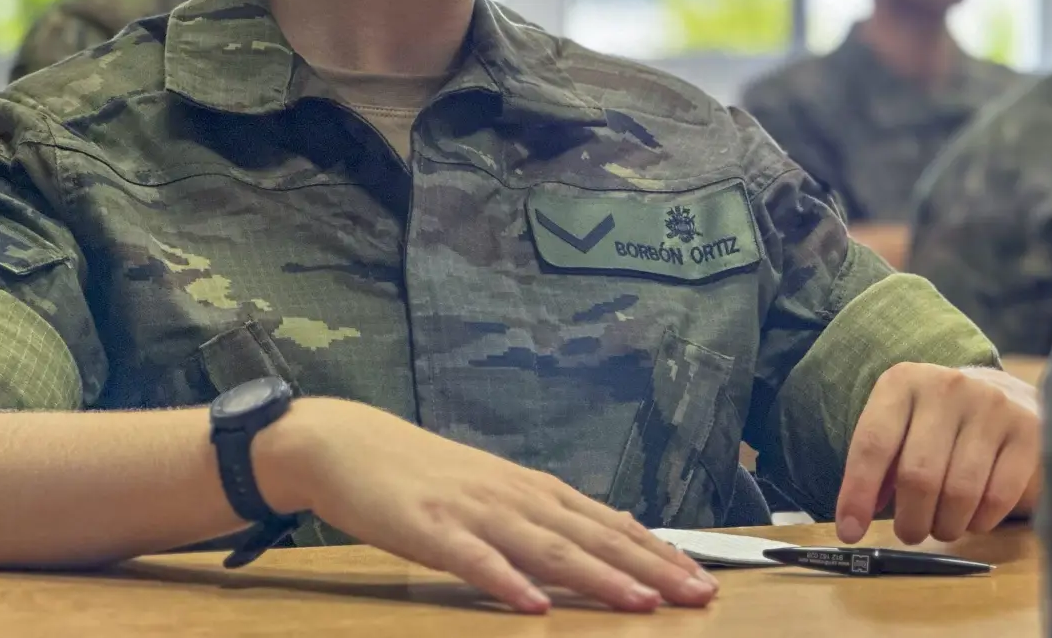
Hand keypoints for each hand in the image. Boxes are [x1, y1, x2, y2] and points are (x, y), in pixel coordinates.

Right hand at [258, 397, 718, 614]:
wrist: (349, 445)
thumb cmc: (427, 476)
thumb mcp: (501, 490)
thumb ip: (554, 513)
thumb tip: (618, 526)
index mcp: (535, 490)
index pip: (610, 524)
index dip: (658, 553)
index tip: (701, 580)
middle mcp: (516, 497)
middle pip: (594, 536)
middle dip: (650, 568)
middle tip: (697, 595)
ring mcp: (475, 512)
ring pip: (548, 548)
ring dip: (598, 576)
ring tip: (640, 603)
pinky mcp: (432, 529)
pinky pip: (475, 561)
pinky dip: (507, 582)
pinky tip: (533, 605)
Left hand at [834, 364, 1040, 544]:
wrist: (1005, 395)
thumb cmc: (939, 424)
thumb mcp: (900, 429)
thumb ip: (878, 469)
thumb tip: (854, 521)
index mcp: (903, 382)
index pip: (873, 443)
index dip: (857, 494)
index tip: (850, 532)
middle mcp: (947, 386)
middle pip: (918, 475)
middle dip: (911, 520)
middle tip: (911, 533)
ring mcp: (991, 405)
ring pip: (960, 491)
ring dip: (946, 526)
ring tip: (942, 527)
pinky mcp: (1027, 430)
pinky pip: (997, 496)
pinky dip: (980, 521)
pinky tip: (974, 518)